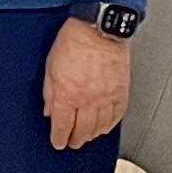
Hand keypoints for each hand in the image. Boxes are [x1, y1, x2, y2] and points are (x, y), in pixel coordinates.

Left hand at [43, 16, 132, 151]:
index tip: (58, 143)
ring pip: (101, 126)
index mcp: (68, 95)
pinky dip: (111, 124)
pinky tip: (106, 126)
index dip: (59, 138)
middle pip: (83, 130)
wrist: (99, 29)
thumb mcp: (50, 68)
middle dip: (76, 140)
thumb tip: (49, 110)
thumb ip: (50, 93)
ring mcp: (107, 97)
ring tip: (87, 137)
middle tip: (72, 143)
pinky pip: (118, 115)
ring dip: (92, 135)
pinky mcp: (122, 91)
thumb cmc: (73, 42)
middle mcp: (89, 100)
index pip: (63, 126)